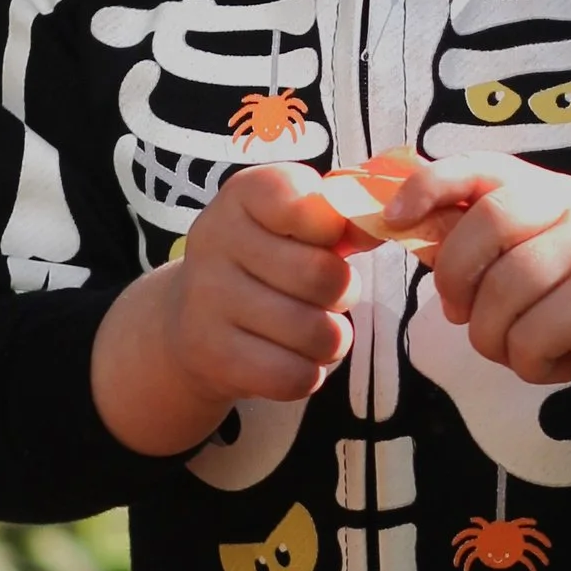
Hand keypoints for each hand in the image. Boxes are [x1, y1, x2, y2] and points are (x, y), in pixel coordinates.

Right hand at [92, 164, 353, 457]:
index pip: (308, 205)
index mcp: (244, 194)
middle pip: (322, 276)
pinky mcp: (213, 356)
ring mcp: (208, 300)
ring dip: (331, 339)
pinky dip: (308, 373)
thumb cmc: (265, 262)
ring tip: (312, 330)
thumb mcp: (293, 223)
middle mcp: (216, 239)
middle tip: (329, 296)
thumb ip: (339, 218)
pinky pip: (295, 376)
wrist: (190, 319)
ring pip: (316, 333)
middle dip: (343, 293)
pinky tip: (291, 359)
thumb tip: (379, 227)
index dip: (335, 231)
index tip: (326, 241)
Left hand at [377, 153, 570, 465]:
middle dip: (455, 278)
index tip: (392, 218)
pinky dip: (530, 364)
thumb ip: (480, 242)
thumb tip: (405, 224)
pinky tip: (559, 360)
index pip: (483, 167)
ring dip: (494, 338)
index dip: (430, 186)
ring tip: (524, 346)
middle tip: (461, 313)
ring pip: (502, 295)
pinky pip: (530, 338)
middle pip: (486, 225)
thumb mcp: (531, 262)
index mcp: (554, 191)